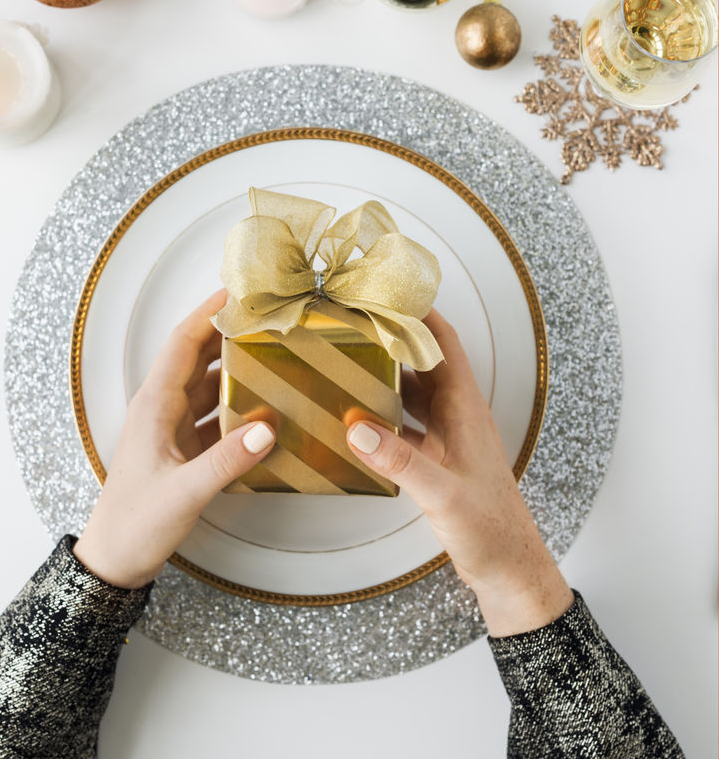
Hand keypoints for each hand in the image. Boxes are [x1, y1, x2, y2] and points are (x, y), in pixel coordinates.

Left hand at [74, 290, 274, 588]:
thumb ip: (227, 460)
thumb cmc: (135, 523)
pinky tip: (258, 408)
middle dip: (225, 334)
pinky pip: (211, 414)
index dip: (206, 315)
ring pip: (205, 385)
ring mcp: (170, 428)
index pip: (182, 345)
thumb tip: (267, 429)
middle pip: (195, 358)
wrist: (115, 559)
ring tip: (266, 355)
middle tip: (260, 319)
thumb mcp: (184, 491)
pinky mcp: (181, 448)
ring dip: (232, 369)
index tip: (233, 293)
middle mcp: (161, 409)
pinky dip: (233, 404)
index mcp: (154, 406)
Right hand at [346, 310, 572, 636]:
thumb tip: (357, 428)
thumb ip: (400, 460)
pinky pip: (409, 422)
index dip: (419, 313)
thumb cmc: (490, 529)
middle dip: (394, 338)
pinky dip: (386, 412)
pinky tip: (362, 419)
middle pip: (424, 361)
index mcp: (465, 409)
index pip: (444, 343)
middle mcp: (458, 415)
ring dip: (388, 374)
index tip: (388, 293)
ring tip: (352, 362)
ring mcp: (450, 436)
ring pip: (415, 391)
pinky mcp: (440, 457)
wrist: (509, 567)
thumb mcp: (442, 493)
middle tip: (357, 324)